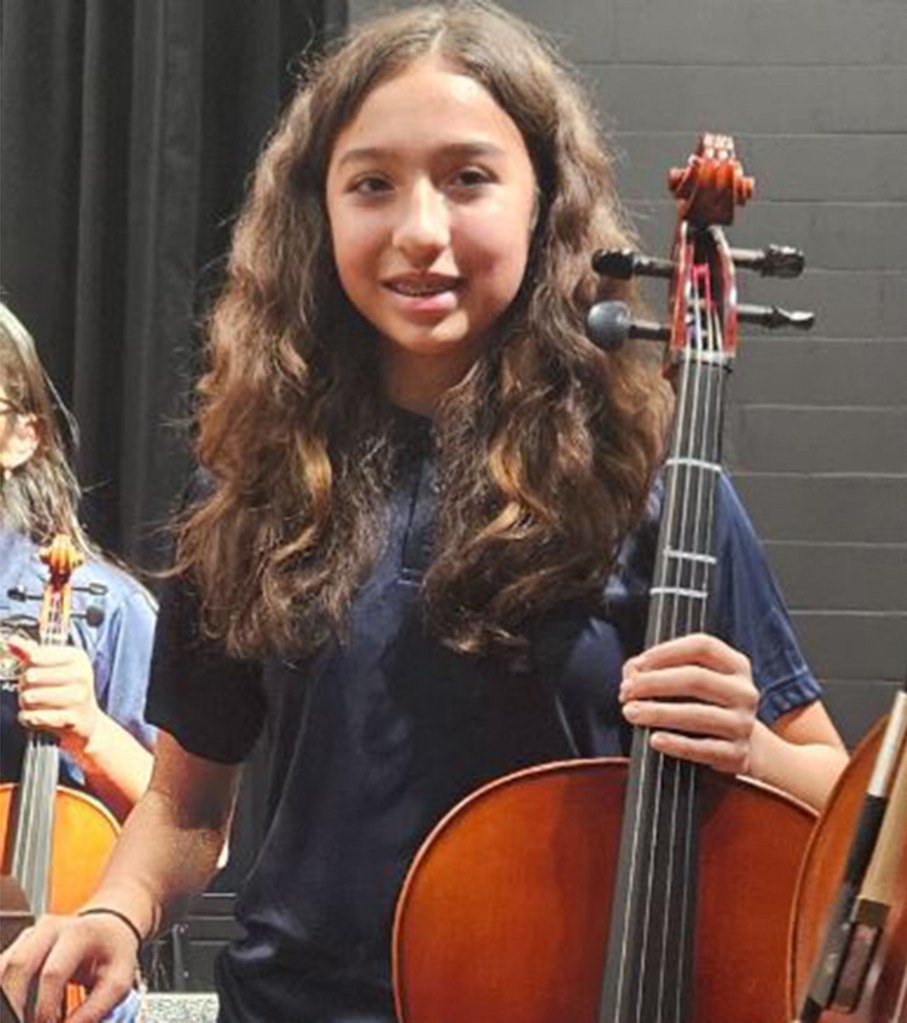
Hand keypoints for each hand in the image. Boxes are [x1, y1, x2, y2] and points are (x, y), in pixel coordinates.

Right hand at [0, 913, 136, 1022]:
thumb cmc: (113, 955)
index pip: (53, 973)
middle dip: (15, 1004)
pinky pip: (1, 970)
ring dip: (8, 999)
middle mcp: (51, 928)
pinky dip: (6, 994)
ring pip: (3, 967)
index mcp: (79, 933)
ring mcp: (31, 935)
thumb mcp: (119, 980)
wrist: (107, 930)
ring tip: (22, 1016)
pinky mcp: (19, 946)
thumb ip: (94, 1010)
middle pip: (18, 965)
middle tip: (25, 1022)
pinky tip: (19, 1009)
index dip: (46, 1008)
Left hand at [9, 638, 100, 757]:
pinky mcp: (70, 720)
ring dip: (25, 703)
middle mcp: (81, 675)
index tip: (34, 671)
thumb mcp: (54, 666)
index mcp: (77, 657)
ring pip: (29, 698)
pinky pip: (32, 717)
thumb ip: (31, 652)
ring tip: (36, 704)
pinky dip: (29, 719)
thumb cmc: (66, 689)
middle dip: (24, 686)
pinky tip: (39, 716)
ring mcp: (78, 698)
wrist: (85, 720)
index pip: (36, 656)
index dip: (27, 665)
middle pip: (30, 677)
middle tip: (33, 690)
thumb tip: (11, 641)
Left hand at [619, 633, 758, 774]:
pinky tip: (654, 739)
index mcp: (735, 665)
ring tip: (630, 712)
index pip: (702, 646)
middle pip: (696, 678)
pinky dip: (676, 744)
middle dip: (654, 683)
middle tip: (626, 690)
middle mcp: (744, 691)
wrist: (738, 747)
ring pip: (697, 714)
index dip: (666, 652)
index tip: (638, 664)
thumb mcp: (686, 681)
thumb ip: (656, 669)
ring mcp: (743, 724)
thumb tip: (632, 673)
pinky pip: (703, 749)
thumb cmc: (700, 705)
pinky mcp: (737, 754)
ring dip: (658, 712)